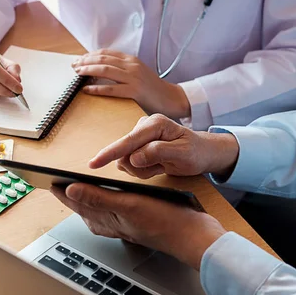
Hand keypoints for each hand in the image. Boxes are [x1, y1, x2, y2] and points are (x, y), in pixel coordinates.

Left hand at [51, 183, 226, 269]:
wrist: (194, 237)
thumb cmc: (165, 223)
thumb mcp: (128, 205)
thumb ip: (98, 198)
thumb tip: (70, 190)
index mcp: (108, 219)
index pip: (78, 203)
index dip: (62, 193)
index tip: (49, 183)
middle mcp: (114, 224)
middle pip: (85, 210)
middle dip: (71, 198)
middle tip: (58, 188)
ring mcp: (127, 225)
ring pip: (98, 214)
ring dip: (87, 203)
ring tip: (78, 194)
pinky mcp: (139, 223)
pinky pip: (114, 215)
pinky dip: (106, 206)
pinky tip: (111, 204)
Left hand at [72, 49, 189, 118]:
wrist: (171, 99)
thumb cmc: (152, 89)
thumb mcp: (137, 73)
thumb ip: (122, 70)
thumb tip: (101, 71)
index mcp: (132, 60)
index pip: (106, 53)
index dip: (90, 55)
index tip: (79, 59)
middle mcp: (132, 65)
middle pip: (103, 59)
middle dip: (85, 61)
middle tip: (73, 66)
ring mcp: (133, 77)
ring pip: (105, 70)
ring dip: (88, 71)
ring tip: (77, 74)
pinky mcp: (135, 91)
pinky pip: (111, 89)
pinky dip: (96, 89)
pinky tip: (86, 90)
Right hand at [89, 114, 238, 178]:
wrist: (202, 153)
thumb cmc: (195, 151)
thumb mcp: (182, 154)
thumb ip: (157, 152)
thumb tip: (133, 157)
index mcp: (154, 124)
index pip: (128, 141)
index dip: (110, 153)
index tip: (93, 164)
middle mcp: (143, 127)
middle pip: (125, 153)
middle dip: (140, 167)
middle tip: (161, 167)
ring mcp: (139, 137)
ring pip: (126, 161)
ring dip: (142, 170)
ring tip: (161, 165)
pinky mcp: (137, 146)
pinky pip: (130, 164)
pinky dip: (142, 170)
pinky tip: (156, 165)